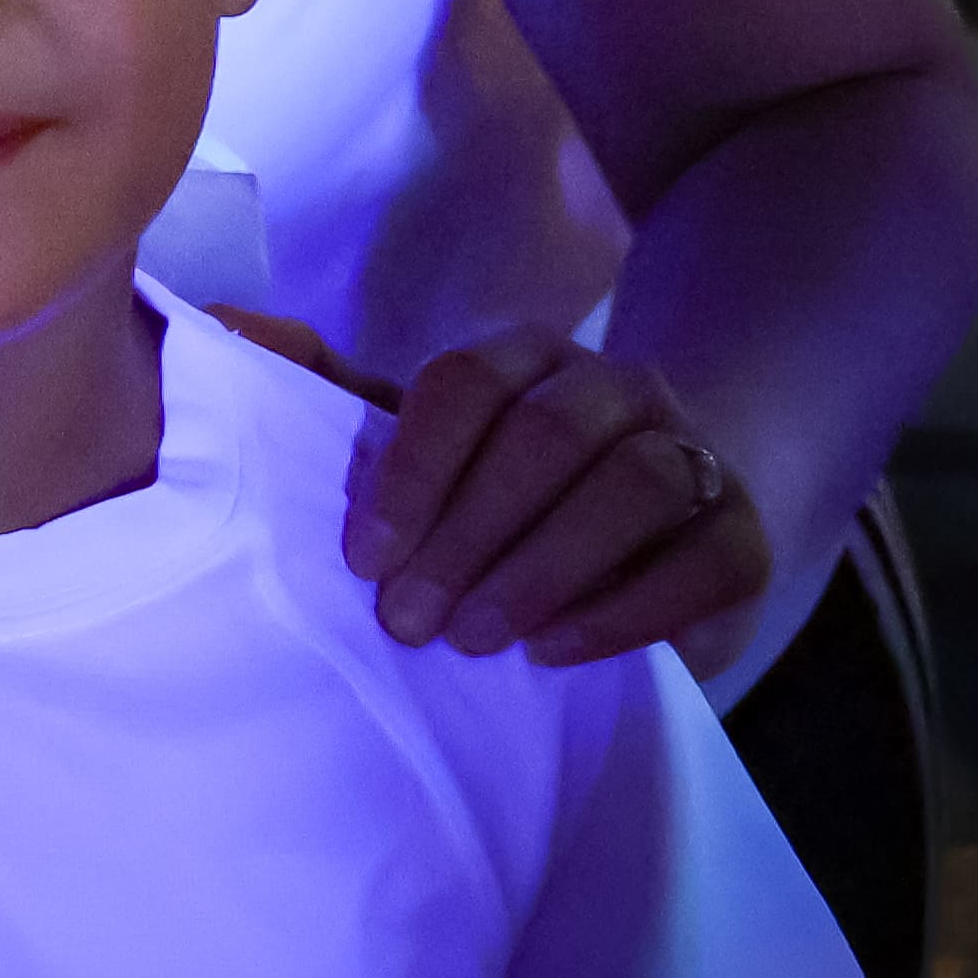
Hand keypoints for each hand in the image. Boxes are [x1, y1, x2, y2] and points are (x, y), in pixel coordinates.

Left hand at [345, 327, 767, 664]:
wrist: (642, 556)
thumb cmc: (500, 509)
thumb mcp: (422, 460)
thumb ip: (334, 401)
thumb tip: (234, 326)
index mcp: (528, 358)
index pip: (466, 382)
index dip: (413, 469)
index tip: (365, 558)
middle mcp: (618, 388)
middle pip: (546, 434)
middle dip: (467, 532)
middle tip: (410, 620)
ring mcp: (695, 455)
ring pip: (630, 485)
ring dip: (541, 567)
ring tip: (476, 639)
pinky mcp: (743, 539)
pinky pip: (698, 563)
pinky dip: (620, 611)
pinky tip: (554, 651)